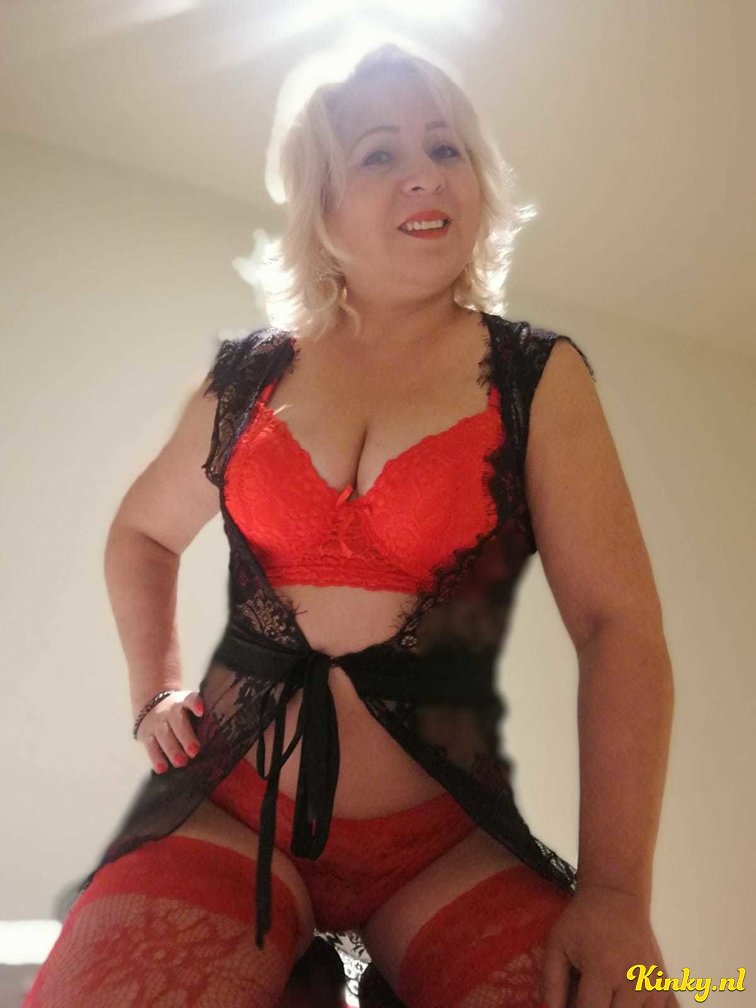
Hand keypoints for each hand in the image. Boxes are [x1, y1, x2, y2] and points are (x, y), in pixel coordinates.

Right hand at [135, 690, 204, 773]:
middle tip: (194, 752)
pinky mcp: (146, 735)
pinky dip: (156, 758)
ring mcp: (157, 723)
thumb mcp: (190, 708)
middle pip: (177, 721)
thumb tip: (227, 736)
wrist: (151, 705)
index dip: (195, 704)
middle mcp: (170, 711)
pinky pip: (150, 746)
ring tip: (181, 763)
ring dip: (172, 749)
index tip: (201, 711)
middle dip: (185, 736)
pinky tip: (162, 769)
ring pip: (163, 735)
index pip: (190, 699)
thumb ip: (204, 718)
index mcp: (184, 702)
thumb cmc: (182, 712)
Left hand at [540, 884, 679, 1007]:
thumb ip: (552, 985)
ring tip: (606, 995)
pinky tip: (632, 1003)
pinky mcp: (667, 988)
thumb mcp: (557, 945)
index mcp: (603, 971)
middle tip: (588, 998)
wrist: (616, 897)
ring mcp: (654, 987)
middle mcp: (634, 982)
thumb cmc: (583, 922)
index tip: (571, 1006)